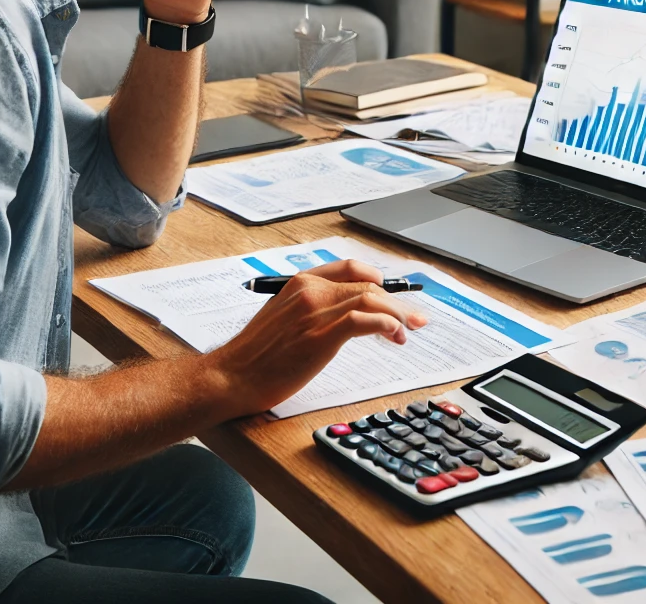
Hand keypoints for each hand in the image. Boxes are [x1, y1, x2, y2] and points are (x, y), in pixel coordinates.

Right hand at [209, 258, 428, 417]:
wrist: (231, 377)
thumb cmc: (255, 355)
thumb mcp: (282, 317)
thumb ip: (310, 308)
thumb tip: (343, 315)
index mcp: (300, 282)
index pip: (350, 268)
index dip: (377, 278)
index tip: (392, 295)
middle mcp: (310, 290)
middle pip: (367, 285)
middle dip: (397, 301)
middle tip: (414, 318)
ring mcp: (316, 311)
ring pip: (371, 299)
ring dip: (398, 314)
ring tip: (408, 331)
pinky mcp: (321, 336)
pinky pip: (365, 319)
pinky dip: (387, 324)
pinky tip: (394, 334)